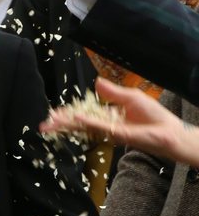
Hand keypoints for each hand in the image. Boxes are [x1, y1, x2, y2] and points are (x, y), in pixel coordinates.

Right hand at [42, 78, 197, 164]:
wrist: (170, 131)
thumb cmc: (154, 115)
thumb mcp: (131, 97)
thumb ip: (112, 91)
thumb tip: (96, 82)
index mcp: (108, 115)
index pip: (84, 114)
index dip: (69, 113)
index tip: (54, 113)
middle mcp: (106, 124)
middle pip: (79, 123)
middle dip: (62, 123)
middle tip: (45, 124)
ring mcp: (110, 130)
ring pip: (84, 127)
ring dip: (67, 125)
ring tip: (50, 125)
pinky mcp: (118, 134)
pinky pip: (99, 126)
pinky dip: (87, 122)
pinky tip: (75, 118)